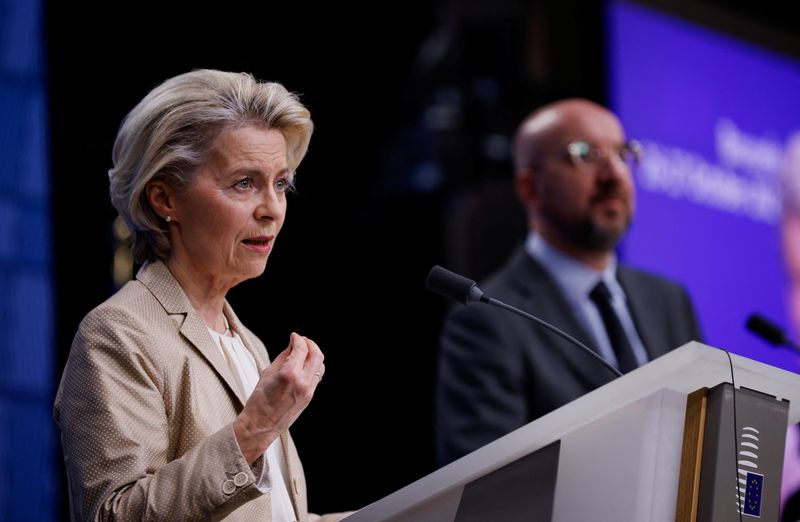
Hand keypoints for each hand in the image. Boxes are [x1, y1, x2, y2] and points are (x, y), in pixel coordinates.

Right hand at [234, 332, 324, 462]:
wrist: (260, 426)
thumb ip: (283, 356)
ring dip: (314, 354)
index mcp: (289, 374)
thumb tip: (292, 345)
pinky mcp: (310, 397)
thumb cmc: (259, 400)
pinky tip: (305, 364)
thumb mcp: (268, 373)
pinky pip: (317, 376)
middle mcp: (303, 382)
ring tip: (304, 350)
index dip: (297, 339)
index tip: (293, 336)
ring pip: (320, 365)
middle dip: (310, 343)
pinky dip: (313, 366)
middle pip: (316, 354)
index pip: (301, 348)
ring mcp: (308, 390)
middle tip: (301, 340)